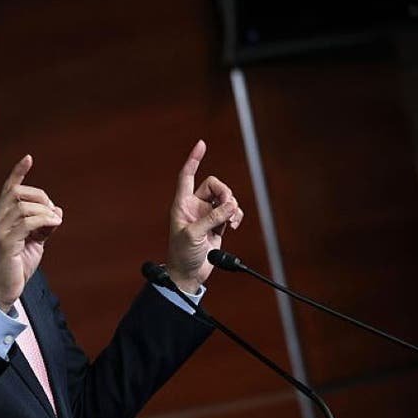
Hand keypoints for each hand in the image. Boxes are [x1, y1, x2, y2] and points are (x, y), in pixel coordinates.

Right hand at [0, 155, 62, 310]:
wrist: (3, 292)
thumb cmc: (17, 268)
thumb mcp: (34, 242)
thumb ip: (43, 225)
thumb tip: (56, 210)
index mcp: (0, 219)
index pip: (8, 190)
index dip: (18, 173)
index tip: (29, 158)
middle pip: (18, 193)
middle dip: (40, 197)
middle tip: (52, 213)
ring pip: (23, 206)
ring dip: (45, 211)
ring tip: (54, 223)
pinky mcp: (5, 243)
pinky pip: (26, 222)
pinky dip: (44, 220)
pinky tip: (52, 227)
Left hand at [166, 140, 243, 293]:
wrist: (188, 274)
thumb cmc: (182, 255)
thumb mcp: (194, 235)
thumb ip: (212, 218)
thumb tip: (231, 206)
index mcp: (182, 205)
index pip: (186, 176)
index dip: (193, 159)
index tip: (201, 144)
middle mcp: (194, 207)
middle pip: (215, 186)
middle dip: (225, 194)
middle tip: (228, 209)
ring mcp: (207, 215)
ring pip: (226, 199)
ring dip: (233, 207)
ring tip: (231, 222)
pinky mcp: (217, 225)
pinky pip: (231, 212)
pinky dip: (236, 215)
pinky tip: (234, 225)